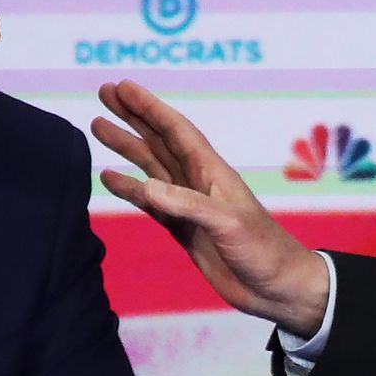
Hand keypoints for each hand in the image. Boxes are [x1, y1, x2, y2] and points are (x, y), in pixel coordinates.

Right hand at [93, 81, 330, 334]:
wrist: (276, 288)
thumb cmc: (263, 251)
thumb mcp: (228, 223)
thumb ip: (187, 204)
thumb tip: (145, 187)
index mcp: (212, 172)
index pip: (176, 130)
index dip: (149, 107)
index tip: (122, 87)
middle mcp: (199, 182)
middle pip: (159, 140)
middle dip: (133, 116)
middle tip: (104, 93)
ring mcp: (189, 205)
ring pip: (151, 167)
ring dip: (127, 147)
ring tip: (98, 127)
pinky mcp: (184, 229)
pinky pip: (150, 202)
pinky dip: (130, 189)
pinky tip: (110, 178)